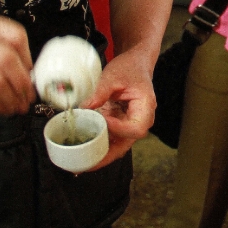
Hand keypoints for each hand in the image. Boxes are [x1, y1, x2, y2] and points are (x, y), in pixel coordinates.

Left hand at [83, 52, 155, 169]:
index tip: (101, 122)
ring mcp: (130, 124)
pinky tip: (84, 152)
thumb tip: (85, 108)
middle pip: (126, 144)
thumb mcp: (113, 75)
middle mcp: (140, 120)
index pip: (135, 128)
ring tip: (81, 163)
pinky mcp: (120, 125)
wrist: (135, 64)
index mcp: (145, 107)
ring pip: (118, 145)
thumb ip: (100, 92)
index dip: (119, 130)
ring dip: (101, 154)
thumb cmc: (130, 68)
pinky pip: (111, 139)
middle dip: (106, 155)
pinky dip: (99, 146)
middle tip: (86, 162)